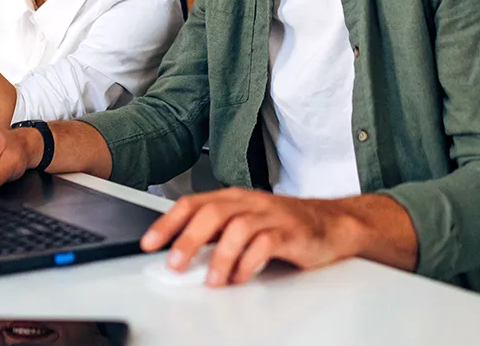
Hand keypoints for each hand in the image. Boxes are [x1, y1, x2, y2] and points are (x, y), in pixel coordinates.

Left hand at [140, 187, 415, 286]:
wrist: (331, 224)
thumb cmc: (284, 225)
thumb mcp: (245, 225)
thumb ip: (216, 236)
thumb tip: (179, 255)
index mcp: (234, 198)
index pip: (194, 203)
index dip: (168, 222)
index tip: (148, 242)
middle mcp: (250, 202)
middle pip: (212, 212)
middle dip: (188, 239)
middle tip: (174, 264)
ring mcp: (271, 215)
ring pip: (238, 227)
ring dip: (220, 256)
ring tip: (213, 280)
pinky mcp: (290, 232)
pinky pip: (266, 243)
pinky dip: (250, 262)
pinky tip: (242, 276)